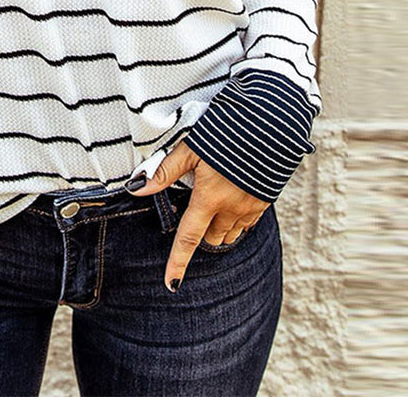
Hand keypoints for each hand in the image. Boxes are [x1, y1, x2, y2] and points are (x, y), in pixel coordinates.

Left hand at [126, 141, 268, 291]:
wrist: (271, 123)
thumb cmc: (225, 132)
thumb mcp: (190, 148)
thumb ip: (164, 171)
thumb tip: (136, 188)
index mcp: (209, 198)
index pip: (189, 239)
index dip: (178, 263)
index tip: (171, 284)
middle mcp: (231, 209)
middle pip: (211, 238)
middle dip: (201, 232)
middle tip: (196, 207)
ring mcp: (250, 208)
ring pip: (230, 234)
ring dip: (219, 228)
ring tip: (214, 203)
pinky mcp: (265, 202)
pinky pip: (247, 224)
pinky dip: (236, 220)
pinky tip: (233, 199)